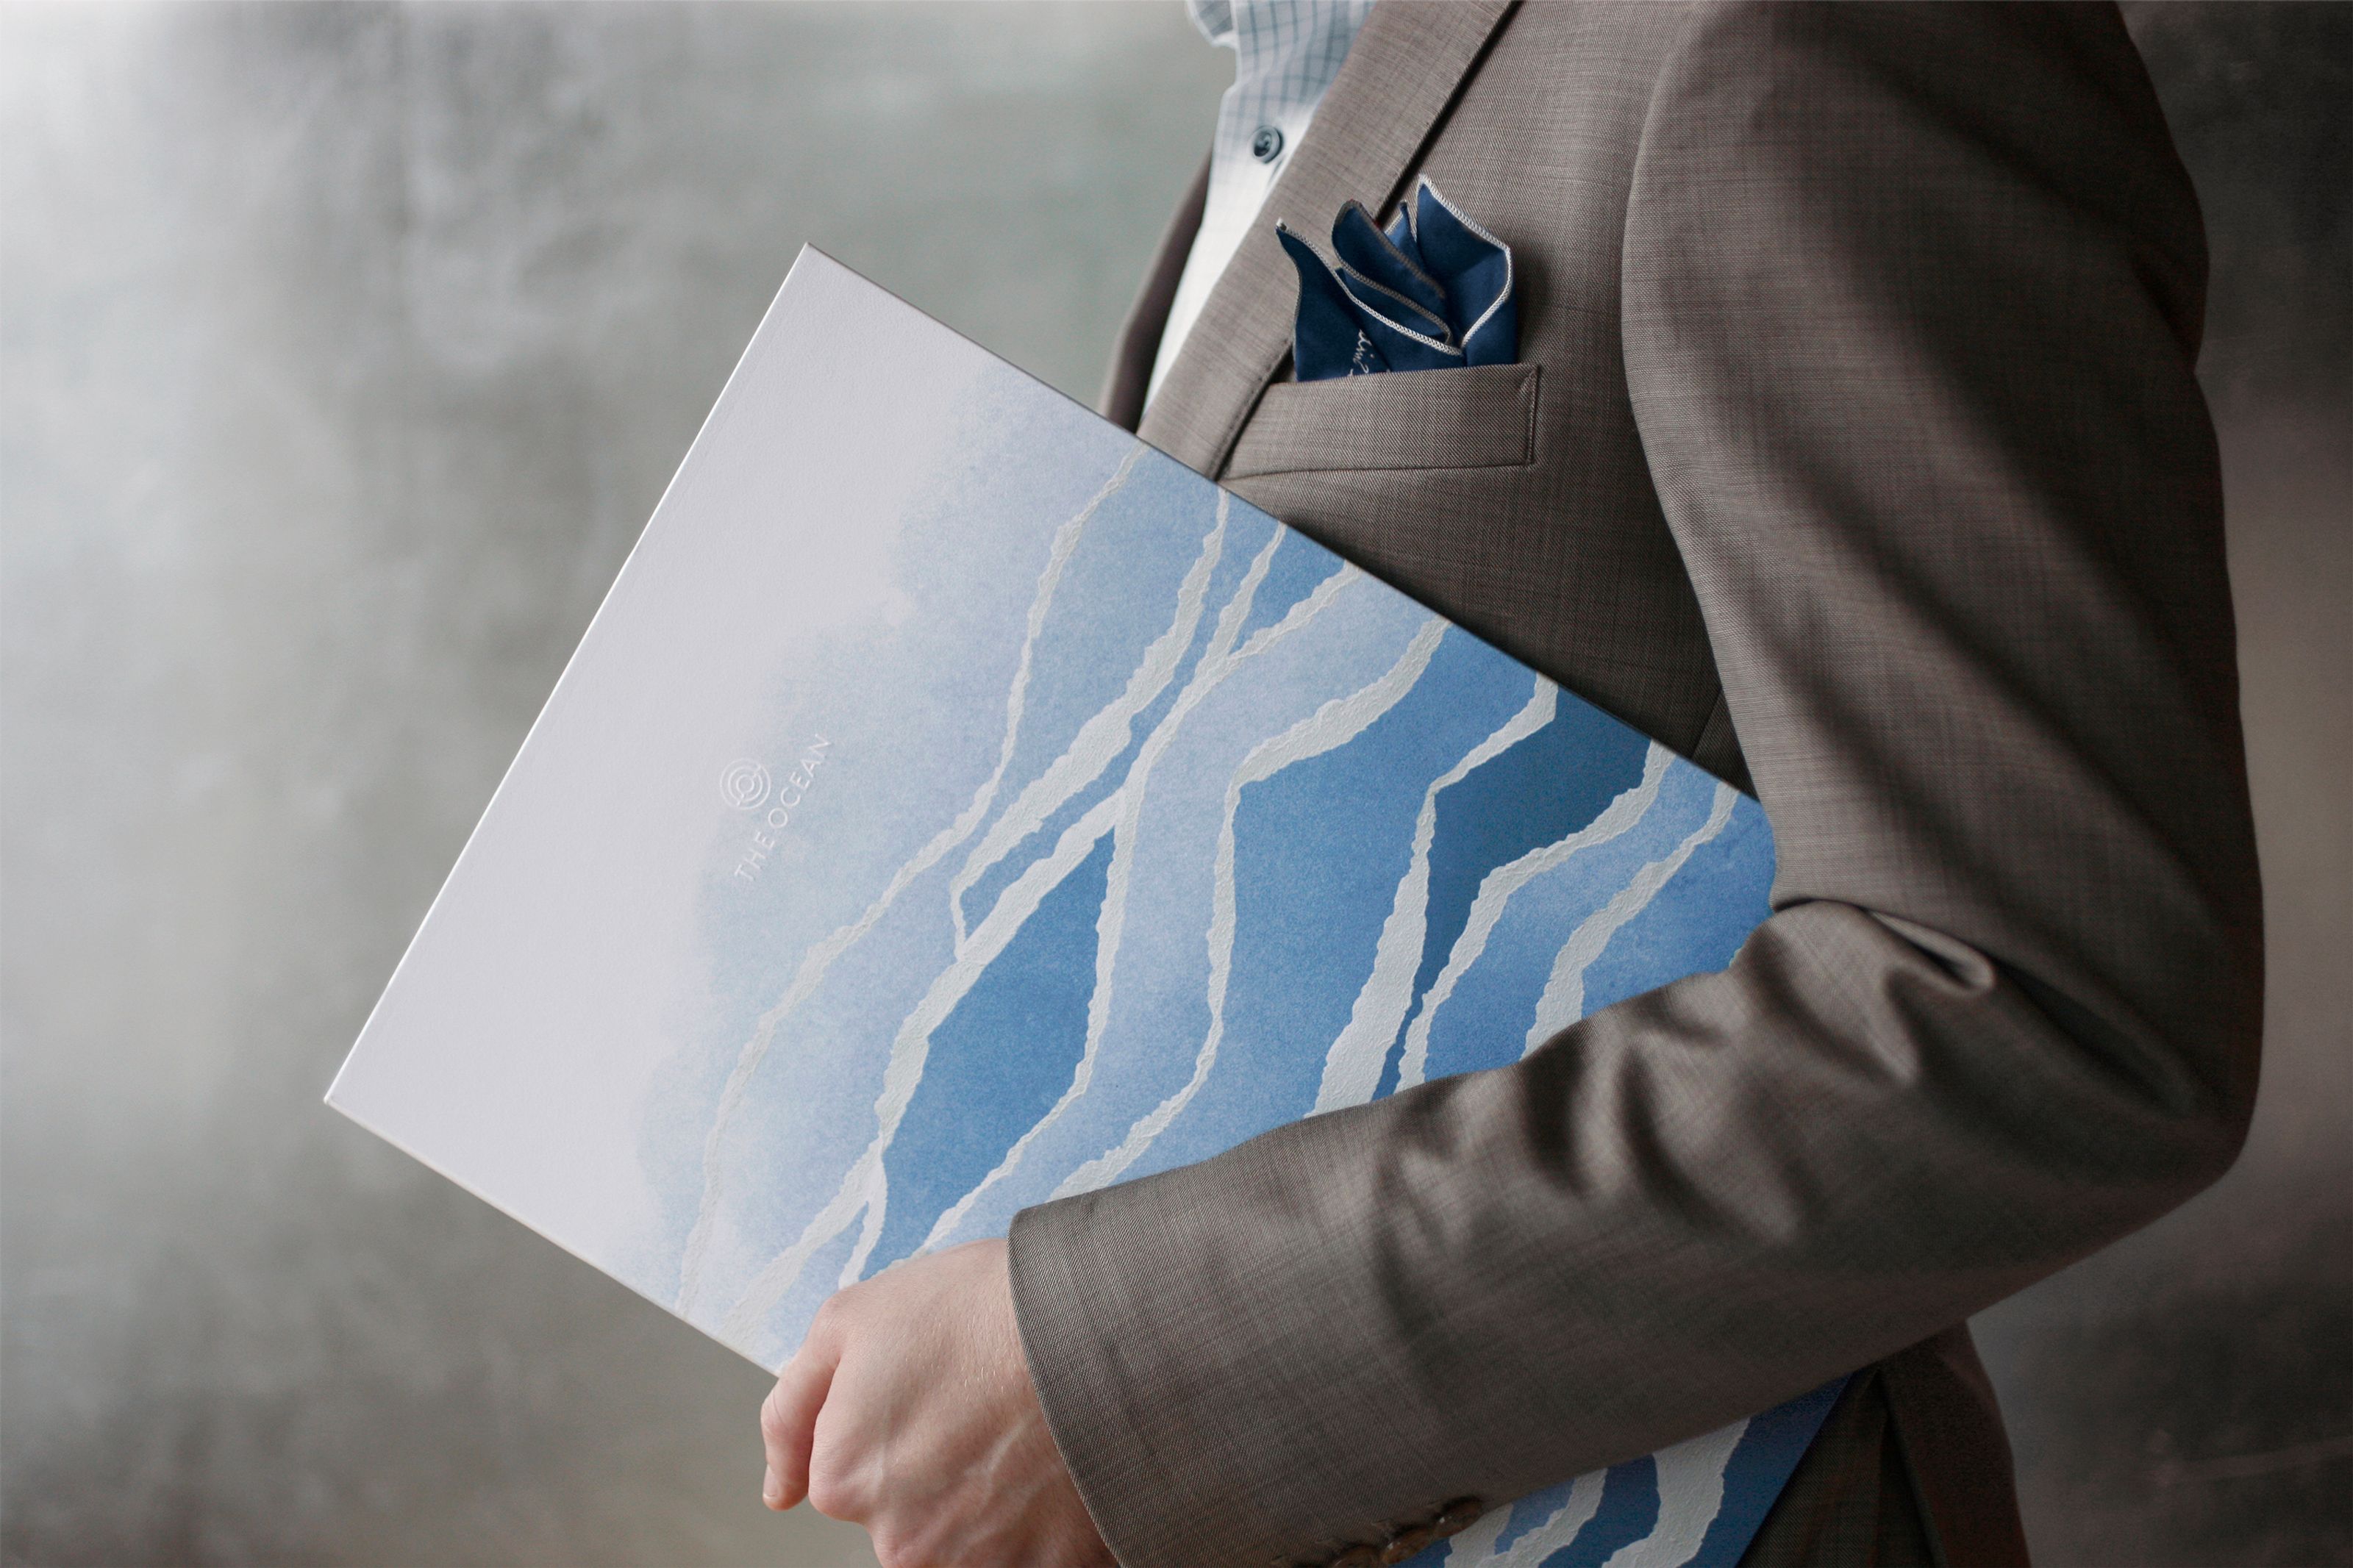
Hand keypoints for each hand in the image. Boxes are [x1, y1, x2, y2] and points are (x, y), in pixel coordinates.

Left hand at [759, 1238, 1114, 1567]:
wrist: (1100, 1326)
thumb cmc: (982, 1308)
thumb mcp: (852, 1318)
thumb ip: (793, 1410)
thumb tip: (779, 1490)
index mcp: (845, 1479)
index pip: (851, 1473)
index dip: (899, 1422)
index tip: (943, 1389)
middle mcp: (899, 1541)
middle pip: (911, 1514)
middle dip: (944, 1468)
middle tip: (992, 1407)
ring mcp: (976, 1564)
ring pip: (971, 1539)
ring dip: (997, 1499)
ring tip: (1033, 1433)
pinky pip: (1034, 1556)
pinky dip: (1046, 1523)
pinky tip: (1062, 1468)